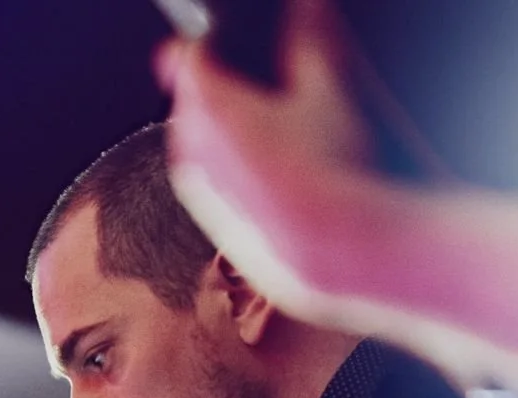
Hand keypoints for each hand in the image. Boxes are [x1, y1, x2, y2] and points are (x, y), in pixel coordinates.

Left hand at [155, 0, 369, 302]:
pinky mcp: (214, 223)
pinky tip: (282, 179)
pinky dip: (239, 174)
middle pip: (195, 100)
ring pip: (204, 144)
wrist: (332, 253)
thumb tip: (307, 6)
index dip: (210, 41)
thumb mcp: (326, 88)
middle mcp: (189, 147)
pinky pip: (218, 183)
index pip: (185, 52)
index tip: (234, 39)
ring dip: (231, 134)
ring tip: (285, 141)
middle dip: (226, 90)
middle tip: (273, 92)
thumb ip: (309, 36)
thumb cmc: (326, 171)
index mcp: (206, 103)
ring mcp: (198, 191)